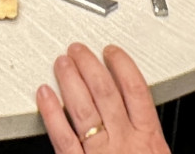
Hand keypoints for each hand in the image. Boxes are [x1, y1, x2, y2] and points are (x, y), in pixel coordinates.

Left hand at [38, 43, 168, 153]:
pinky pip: (63, 137)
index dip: (122, 65)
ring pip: (84, 108)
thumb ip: (147, 133)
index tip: (111, 51)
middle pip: (105, 92)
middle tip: (78, 50)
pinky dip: (52, 113)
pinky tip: (45, 95)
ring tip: (62, 62)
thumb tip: (139, 111)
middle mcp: (123, 141)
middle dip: (90, 66)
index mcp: (149, 138)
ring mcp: (100, 152)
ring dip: (71, 81)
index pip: (135, 89)